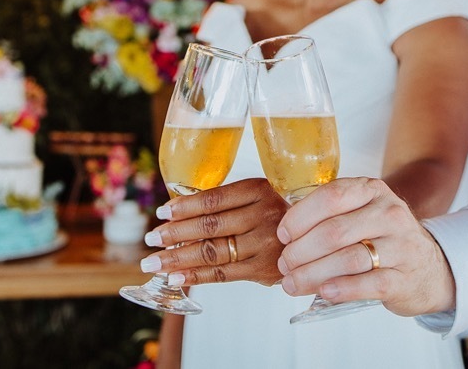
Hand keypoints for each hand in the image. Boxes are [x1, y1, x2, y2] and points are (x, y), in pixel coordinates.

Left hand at [141, 178, 287, 286]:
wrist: (316, 236)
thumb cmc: (278, 211)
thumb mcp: (260, 194)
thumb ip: (229, 200)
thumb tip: (180, 211)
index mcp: (259, 191)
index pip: (214, 199)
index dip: (185, 206)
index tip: (162, 212)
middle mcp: (263, 216)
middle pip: (210, 226)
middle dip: (174, 234)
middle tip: (150, 239)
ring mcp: (264, 244)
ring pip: (212, 252)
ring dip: (178, 258)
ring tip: (154, 262)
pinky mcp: (263, 270)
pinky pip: (222, 274)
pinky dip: (196, 276)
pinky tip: (175, 277)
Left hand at [277, 177, 455, 316]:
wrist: (431, 268)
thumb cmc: (383, 239)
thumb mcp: (363, 213)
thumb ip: (331, 215)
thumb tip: (286, 237)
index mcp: (372, 191)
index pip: (330, 197)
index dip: (300, 217)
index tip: (282, 235)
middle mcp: (389, 214)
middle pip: (334, 231)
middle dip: (301, 251)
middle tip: (285, 264)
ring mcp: (401, 246)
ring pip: (348, 258)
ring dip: (313, 273)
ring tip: (292, 283)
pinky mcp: (404, 278)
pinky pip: (369, 283)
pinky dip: (342, 288)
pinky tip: (324, 291)